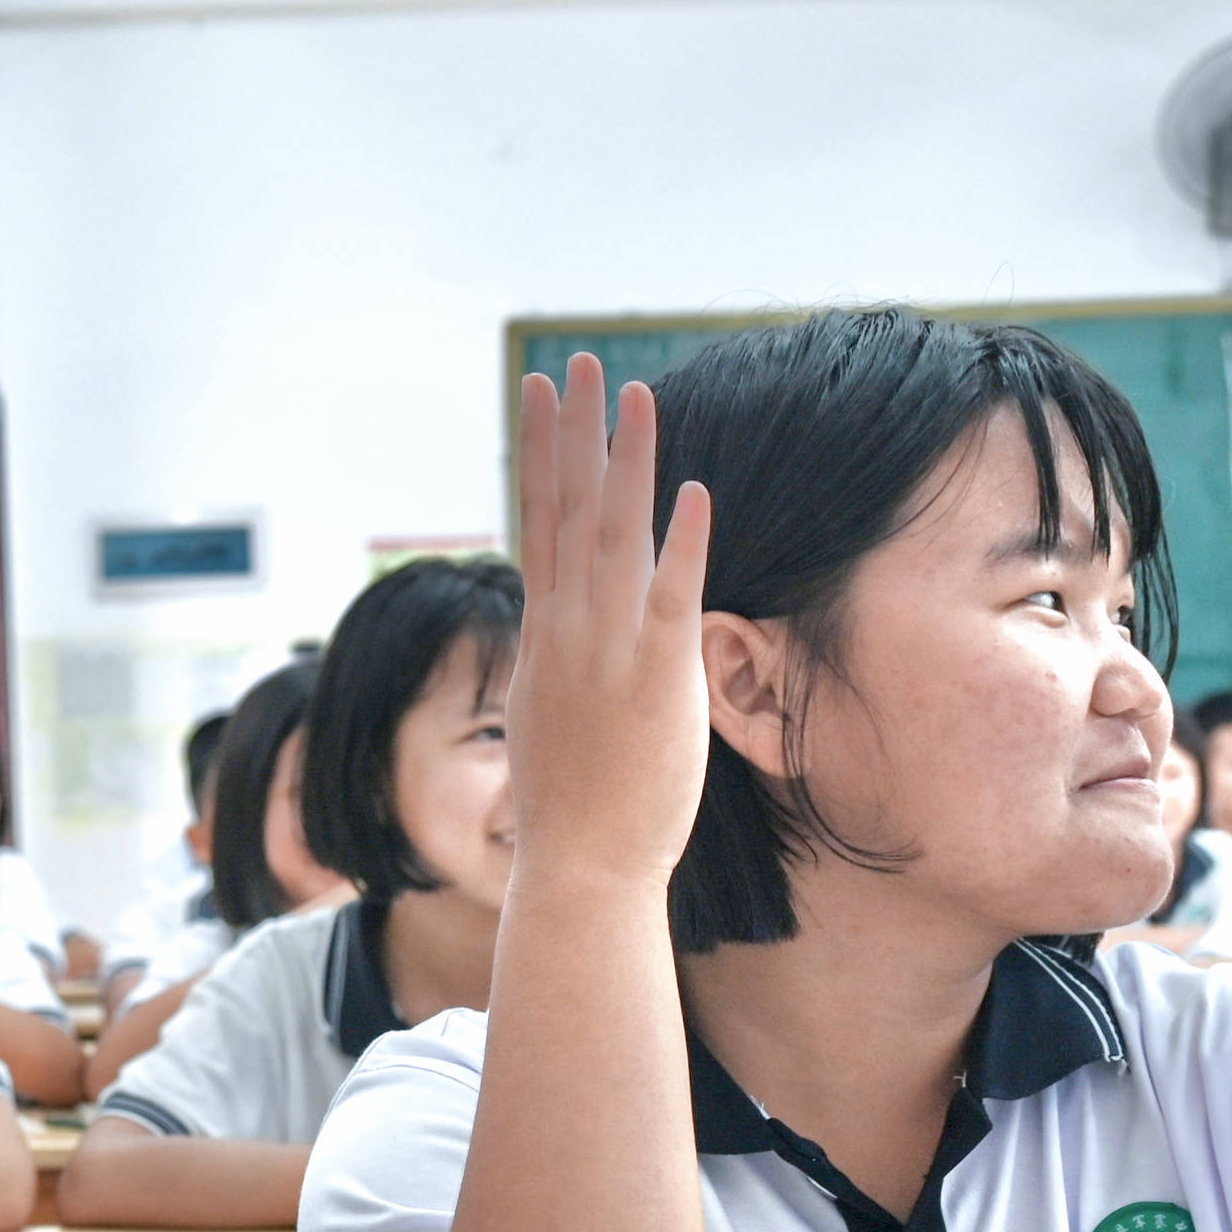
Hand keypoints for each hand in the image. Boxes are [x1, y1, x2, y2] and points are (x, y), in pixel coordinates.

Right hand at [506, 352, 713, 887]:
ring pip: (613, 537)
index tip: (539, 395)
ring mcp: (609, 651)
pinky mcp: (657, 680)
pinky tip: (692, 492)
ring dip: (624, 462)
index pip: (539, 522)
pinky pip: (670, 598)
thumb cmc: (574, 809)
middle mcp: (569, 630)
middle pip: (566, 509)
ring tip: (635, 395)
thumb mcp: (555, 719)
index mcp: (546, 635)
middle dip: (570, 431)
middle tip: (571, 362)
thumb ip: (566, 663)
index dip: (541, 453)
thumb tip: (568, 635)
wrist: (580, 868)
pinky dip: (679, 544)